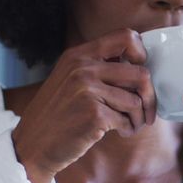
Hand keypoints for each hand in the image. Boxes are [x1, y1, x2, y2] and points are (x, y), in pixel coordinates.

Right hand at [11, 29, 156, 182]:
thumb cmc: (56, 116)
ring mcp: (87, 90)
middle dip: (149, 97)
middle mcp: (83, 68)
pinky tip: (120, 133)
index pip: (126, 37)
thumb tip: (138, 67)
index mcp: (78, 55)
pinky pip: (126, 120)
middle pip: (140, 73)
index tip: (140, 75)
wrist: (32, 145)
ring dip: (138, 118)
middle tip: (147, 112)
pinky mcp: (93, 114)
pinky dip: (128, 129)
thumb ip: (97, 68)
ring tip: (131, 125)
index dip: (142, 55)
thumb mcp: (69, 80)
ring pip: (136, 101)